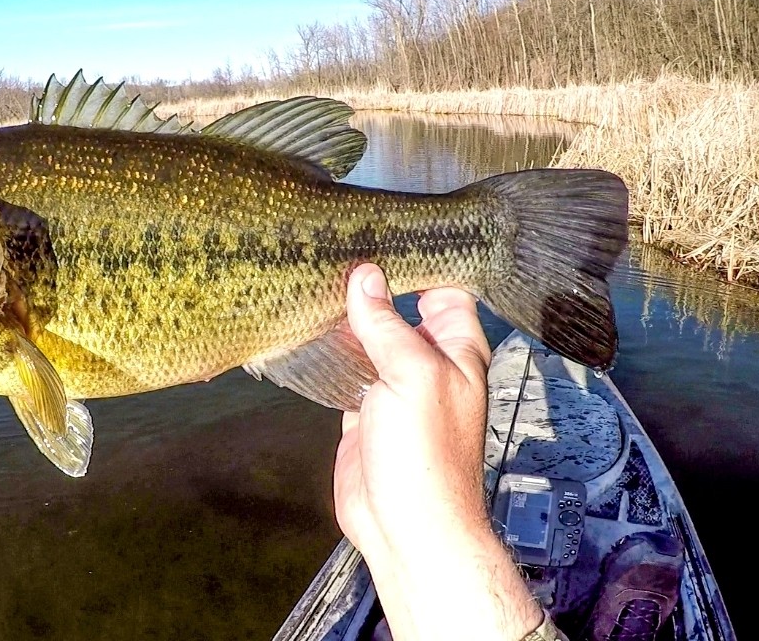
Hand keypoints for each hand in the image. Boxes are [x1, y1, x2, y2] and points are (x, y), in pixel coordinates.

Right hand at [332, 264, 541, 640]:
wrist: (405, 527)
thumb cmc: (426, 454)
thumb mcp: (411, 375)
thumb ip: (387, 324)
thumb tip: (364, 277)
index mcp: (456, 350)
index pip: (444, 288)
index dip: (421, 261)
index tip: (384, 231)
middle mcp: (426, 365)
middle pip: (401, 311)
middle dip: (373, 285)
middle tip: (336, 247)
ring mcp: (392, 389)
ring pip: (369, 340)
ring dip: (346, 319)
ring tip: (312, 276)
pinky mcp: (361, 412)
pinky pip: (344, 372)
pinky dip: (326, 353)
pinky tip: (303, 327)